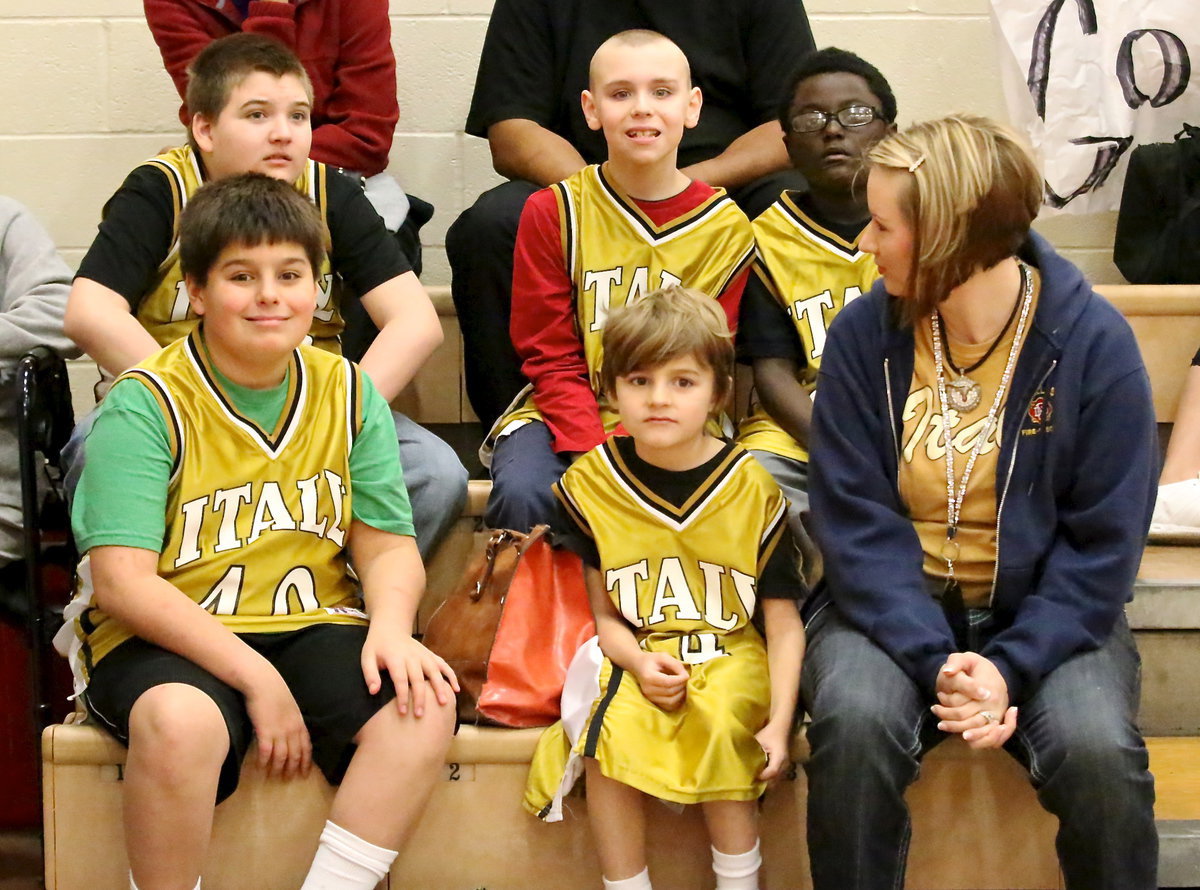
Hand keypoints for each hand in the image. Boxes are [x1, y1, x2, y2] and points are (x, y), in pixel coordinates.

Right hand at [243, 663, 311, 779]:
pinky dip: (264, 761)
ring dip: (278, 769)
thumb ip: (292, 721)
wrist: (263, 683)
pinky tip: (261, 767)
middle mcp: (292, 729)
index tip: (304, 773)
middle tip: (289, 780)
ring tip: (273, 777)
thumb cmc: (275, 693)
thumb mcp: (290, 708)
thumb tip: (291, 733)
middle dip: (293, 769)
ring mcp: (279, 731)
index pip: (306, 747)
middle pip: (295, 754)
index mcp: (299, 723)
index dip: (306, 762)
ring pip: (281, 756)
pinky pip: (266, 752)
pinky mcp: (264, 731)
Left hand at [361, 625, 458, 717]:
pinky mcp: (430, 654)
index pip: (400, 679)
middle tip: (420, 714)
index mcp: (395, 658)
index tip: (403, 712)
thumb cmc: (377, 647)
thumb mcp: (367, 657)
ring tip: (443, 702)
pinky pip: (443, 664)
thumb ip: (370, 674)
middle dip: (420, 697)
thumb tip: (374, 691)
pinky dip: (450, 675)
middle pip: (418, 678)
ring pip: (434, 671)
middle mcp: (412, 656)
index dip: (402, 696)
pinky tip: (456, 689)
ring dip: (439, 686)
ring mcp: (423, 655)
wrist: (391, 628)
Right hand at [633, 651, 688, 710]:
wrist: (638, 666)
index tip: (686, 675)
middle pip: (670, 692)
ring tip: (682, 685)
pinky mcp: (653, 702)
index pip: (668, 682)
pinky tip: (678, 692)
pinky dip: (677, 701)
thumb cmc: (651, 660)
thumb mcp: (663, 656)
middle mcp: (648, 690)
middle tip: (685, 679)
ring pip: (671, 701)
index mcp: (648, 677)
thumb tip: (686, 676)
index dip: (680, 680)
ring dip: (681, 694)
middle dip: (681, 686)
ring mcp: (650, 698)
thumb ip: (675, 664)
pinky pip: (669, 706)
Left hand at [755, 721, 790, 781]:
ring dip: (766, 782)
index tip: (751, 776)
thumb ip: (752, 750)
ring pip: (776, 781)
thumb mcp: (759, 740)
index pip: (772, 772)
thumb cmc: (769, 733)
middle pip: (775, 780)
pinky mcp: (783, 767)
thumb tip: (740, 758)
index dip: (762, 776)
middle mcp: (784, 764)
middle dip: (763, 783)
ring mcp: (785, 767)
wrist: (780, 728)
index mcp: (779, 757)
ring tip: (754, 779)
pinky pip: (776, 778)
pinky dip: (769, 779)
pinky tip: (760, 776)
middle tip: (751, 781)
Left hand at [931, 652, 1016, 748]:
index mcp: (988, 690)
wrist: (994, 674)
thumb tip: (947, 672)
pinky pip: (990, 740)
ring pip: (977, 732)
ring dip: (958, 730)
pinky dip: (978, 742)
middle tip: (934, 710)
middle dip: (948, 718)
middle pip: (967, 719)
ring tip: (941, 725)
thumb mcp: (966, 658)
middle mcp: (994, 706)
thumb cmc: (977, 667)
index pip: (963, 703)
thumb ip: (956, 662)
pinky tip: (964, 737)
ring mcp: (996, 716)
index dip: (948, 701)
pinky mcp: (996, 724)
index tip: (939, 695)